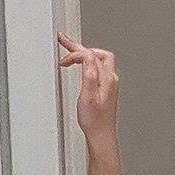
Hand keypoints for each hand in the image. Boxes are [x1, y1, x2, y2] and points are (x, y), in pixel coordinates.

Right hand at [58, 32, 118, 147]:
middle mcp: (110, 78)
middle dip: (78, 46)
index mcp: (107, 79)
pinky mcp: (105, 87)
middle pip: (95, 54)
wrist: (101, 134)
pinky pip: (96, 67)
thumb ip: (89, 75)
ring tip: (68, 47)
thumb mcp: (87, 97)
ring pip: (96, 59)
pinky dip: (86, 61)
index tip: (64, 60)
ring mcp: (109, 82)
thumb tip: (87, 57)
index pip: (91, 56)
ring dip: (83, 52)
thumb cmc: (95, 121)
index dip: (76, 54)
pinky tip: (78, 63)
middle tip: (63, 40)